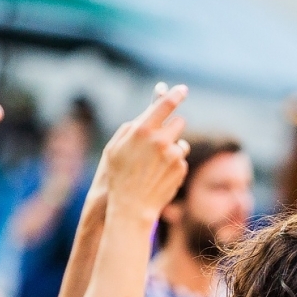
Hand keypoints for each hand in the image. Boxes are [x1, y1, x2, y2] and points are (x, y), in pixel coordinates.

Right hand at [101, 85, 189, 226]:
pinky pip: (181, 160)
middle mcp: (161, 140)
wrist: (132, 206)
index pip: (165, 105)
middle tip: (162, 137)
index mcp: (143, 131)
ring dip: (173, 149)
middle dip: (172, 127)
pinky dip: (174, 165)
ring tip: (156, 164)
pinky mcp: (181, 169)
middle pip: (179, 122)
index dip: (175, 94)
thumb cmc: (118, 176)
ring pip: (182, 143)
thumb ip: (130, 128)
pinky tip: (160, 175)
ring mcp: (173, 156)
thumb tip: (145, 117)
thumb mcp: (114, 148)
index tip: (182, 89)